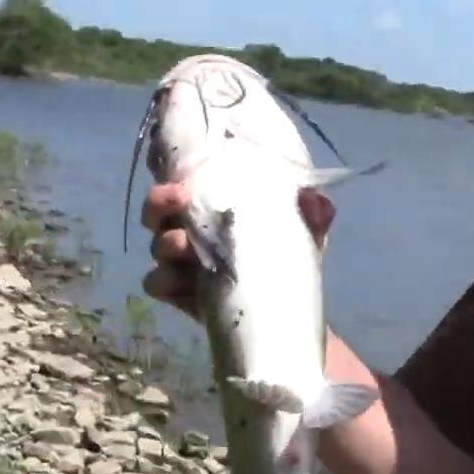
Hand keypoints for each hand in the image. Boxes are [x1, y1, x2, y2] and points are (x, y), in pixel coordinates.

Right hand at [141, 182, 335, 318]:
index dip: (170, 163)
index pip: (183, 174)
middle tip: (178, 197)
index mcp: (215, 202)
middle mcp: (190, 225)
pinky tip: (182, 285)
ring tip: (182, 245)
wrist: (282, 312)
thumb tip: (318, 202)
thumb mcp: (305, 231)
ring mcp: (180, 260)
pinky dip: (164, 282)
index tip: (176, 162)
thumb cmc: (287, 259)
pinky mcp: (177, 292)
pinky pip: (156, 283)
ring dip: (165, 241)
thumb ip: (312, 213)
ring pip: (156, 243)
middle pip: (158, 206)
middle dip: (161, 200)